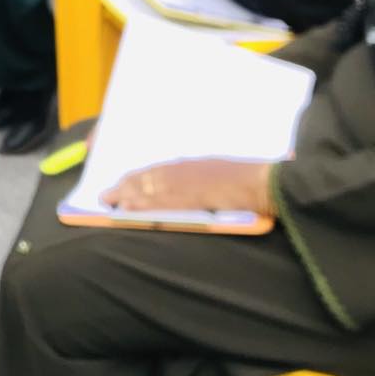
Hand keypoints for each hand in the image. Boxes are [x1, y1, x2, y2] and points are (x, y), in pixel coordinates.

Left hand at [101, 159, 274, 215]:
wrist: (268, 184)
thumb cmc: (255, 177)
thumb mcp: (226, 170)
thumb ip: (210, 175)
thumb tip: (203, 179)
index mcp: (196, 164)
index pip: (160, 170)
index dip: (140, 176)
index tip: (124, 181)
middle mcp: (187, 172)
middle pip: (149, 178)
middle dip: (126, 185)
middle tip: (106, 193)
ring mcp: (188, 186)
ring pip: (149, 190)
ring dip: (127, 196)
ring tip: (109, 202)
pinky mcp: (191, 201)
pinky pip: (160, 205)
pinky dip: (141, 207)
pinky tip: (127, 211)